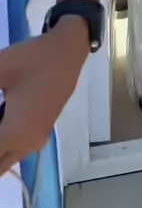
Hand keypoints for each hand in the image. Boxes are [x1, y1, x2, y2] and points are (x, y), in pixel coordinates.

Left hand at [0, 18, 89, 175]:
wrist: (68, 50)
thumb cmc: (32, 59)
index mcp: (14, 135)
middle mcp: (26, 144)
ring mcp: (36, 139)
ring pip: (5, 158)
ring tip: (1, 109)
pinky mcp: (41, 129)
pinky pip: (15, 147)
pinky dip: (4, 138)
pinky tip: (3, 111)